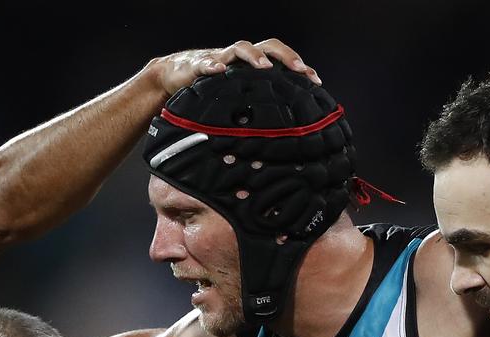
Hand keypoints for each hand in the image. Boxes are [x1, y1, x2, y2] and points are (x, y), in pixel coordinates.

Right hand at [151, 38, 320, 95]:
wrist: (174, 77)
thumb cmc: (210, 90)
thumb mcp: (236, 99)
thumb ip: (255, 107)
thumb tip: (281, 137)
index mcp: (252, 66)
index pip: (281, 59)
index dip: (299, 66)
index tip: (315, 80)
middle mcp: (240, 58)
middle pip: (268, 47)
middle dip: (285, 56)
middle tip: (299, 68)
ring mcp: (220, 58)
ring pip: (240, 49)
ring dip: (254, 56)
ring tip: (264, 66)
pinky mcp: (198, 65)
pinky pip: (205, 63)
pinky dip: (212, 65)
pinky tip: (217, 70)